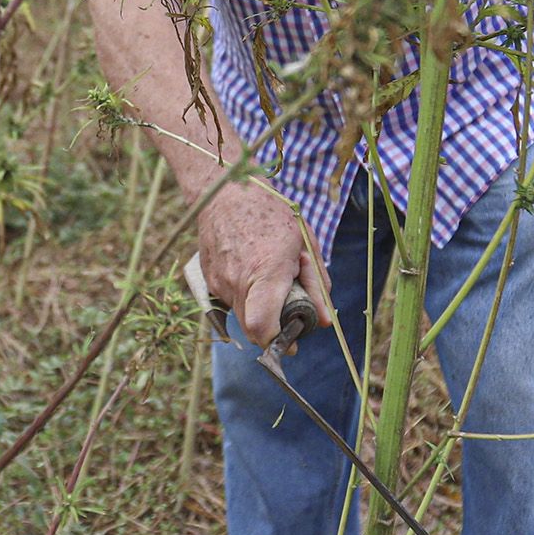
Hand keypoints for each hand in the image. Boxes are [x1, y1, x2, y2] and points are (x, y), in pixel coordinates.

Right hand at [197, 180, 331, 350]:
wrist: (226, 192)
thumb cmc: (272, 214)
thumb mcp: (306, 244)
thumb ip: (316, 285)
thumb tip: (324, 322)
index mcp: (266, 270)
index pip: (263, 327)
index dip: (278, 341)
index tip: (292, 339)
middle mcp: (238, 281)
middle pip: (253, 330)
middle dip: (273, 330)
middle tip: (289, 312)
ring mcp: (219, 282)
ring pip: (242, 317)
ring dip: (259, 311)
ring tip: (270, 281)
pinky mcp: (209, 280)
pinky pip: (231, 301)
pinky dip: (246, 297)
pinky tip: (252, 271)